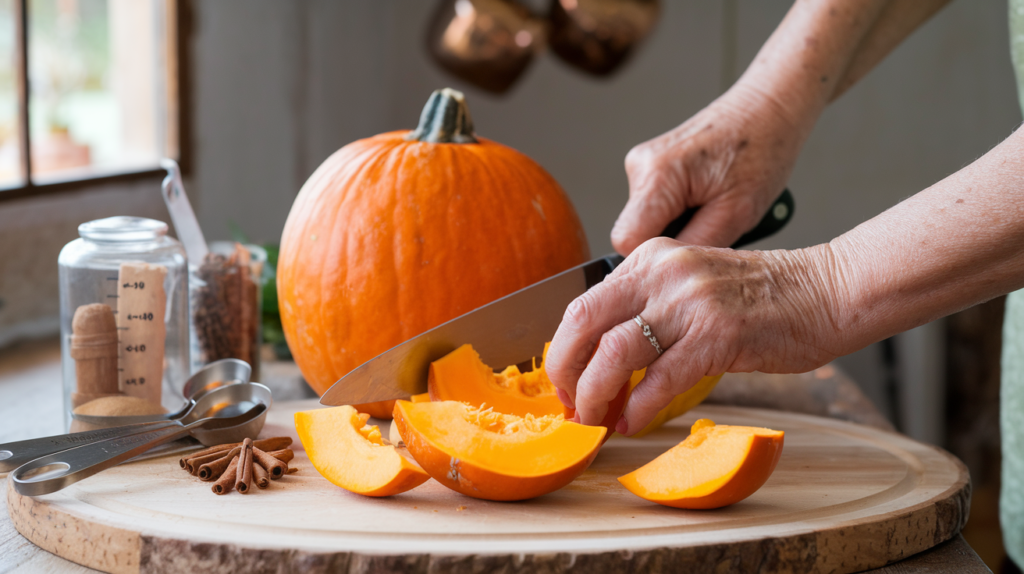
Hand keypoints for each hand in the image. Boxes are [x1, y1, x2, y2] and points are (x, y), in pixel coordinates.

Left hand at [545, 238, 842, 434]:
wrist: (826, 290)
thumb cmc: (761, 298)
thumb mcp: (691, 284)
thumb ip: (648, 307)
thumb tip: (601, 358)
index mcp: (651, 258)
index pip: (583, 303)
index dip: (565, 350)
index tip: (567, 383)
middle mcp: (662, 271)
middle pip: (582, 323)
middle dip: (565, 372)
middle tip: (572, 406)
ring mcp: (688, 301)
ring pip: (613, 354)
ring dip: (596, 396)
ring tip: (597, 421)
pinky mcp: (716, 334)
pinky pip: (659, 380)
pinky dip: (638, 409)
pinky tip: (633, 423)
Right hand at [611, 86, 807, 253]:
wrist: (768, 110)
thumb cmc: (761, 151)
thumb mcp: (736, 213)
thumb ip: (694, 246)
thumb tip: (667, 276)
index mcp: (657, 176)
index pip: (627, 243)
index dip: (654, 261)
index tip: (686, 261)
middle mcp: (640, 166)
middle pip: (634, 234)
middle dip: (671, 242)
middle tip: (712, 229)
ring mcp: (643, 164)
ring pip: (646, 222)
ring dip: (679, 227)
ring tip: (715, 210)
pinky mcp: (651, 166)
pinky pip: (655, 207)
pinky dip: (681, 212)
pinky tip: (707, 200)